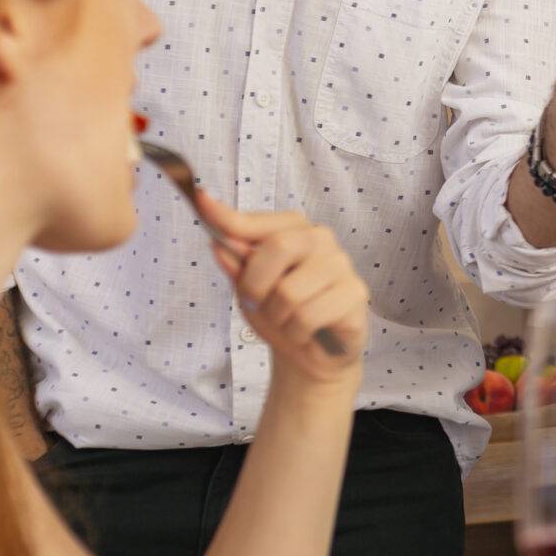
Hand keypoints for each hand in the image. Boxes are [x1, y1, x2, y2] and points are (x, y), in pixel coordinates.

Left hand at [196, 192, 369, 384]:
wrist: (311, 356)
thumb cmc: (280, 315)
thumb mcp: (249, 292)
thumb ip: (236, 268)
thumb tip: (219, 243)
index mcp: (293, 230)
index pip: (257, 222)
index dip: (228, 217)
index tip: (200, 199)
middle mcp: (321, 239)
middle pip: (278, 246)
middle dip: (256, 285)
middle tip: (258, 305)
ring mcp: (341, 264)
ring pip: (290, 291)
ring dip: (278, 317)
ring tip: (287, 322)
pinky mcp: (355, 293)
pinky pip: (308, 316)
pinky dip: (296, 332)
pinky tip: (306, 333)